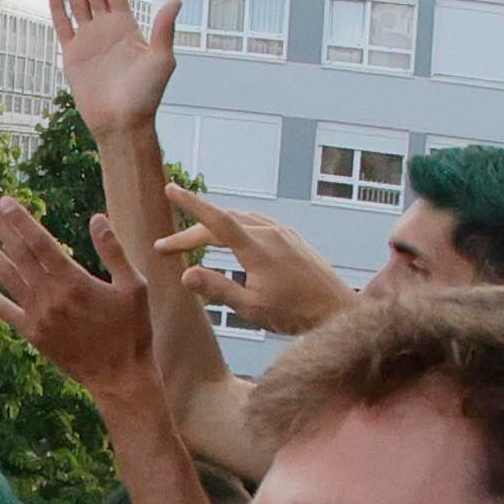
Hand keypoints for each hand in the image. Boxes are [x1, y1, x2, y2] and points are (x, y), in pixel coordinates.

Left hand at [0, 198, 154, 401]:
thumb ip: (113, 251)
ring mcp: (36, 316)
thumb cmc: (132, 329)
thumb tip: (96, 218)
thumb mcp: (134, 285)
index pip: (39, 243)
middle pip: (17, 253)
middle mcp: (49, 297)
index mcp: (74, 281)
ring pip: (4, 276)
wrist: (119, 376)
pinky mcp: (31, 333)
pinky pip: (2, 309)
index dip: (20, 220)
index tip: (4, 200)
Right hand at [48, 0, 175, 141]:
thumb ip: (164, 29)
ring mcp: (88, 41)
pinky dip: (58, 8)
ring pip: (77, 0)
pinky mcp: (73, 56)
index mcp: (127, 25)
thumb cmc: (146, 96)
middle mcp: (107, 28)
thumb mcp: (162, 60)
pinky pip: (63, 26)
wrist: (123, 124)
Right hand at [154, 187, 352, 337]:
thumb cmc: (295, 313)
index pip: (217, 221)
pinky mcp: (293, 238)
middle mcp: (271, 233)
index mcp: (258, 248)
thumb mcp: (251, 307)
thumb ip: (217, 288)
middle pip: (223, 222)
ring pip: (241, 219)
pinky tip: (230, 238)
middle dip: (191, 232)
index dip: (191, 204)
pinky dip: (236, 226)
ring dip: (214, 227)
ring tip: (192, 239)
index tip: (170, 190)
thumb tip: (184, 274)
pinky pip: (258, 223)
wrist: (338, 310)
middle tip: (165, 246)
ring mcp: (284, 233)